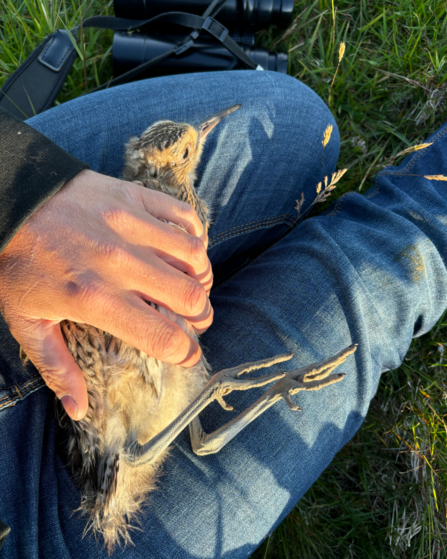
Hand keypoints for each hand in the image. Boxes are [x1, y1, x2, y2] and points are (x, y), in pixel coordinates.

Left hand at [0, 170, 212, 420]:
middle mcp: (121, 263)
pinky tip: (187, 247)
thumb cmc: (15, 263)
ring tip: (193, 284)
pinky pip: (183, 215)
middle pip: (191, 296)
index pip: (163, 336)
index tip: (187, 355)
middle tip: (195, 320)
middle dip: (201, 316)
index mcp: (95, 299)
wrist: (5, 199)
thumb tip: (79, 410)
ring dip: (201, 276)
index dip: (186, 353)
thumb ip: (57, 367)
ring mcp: (130, 225)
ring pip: (194, 255)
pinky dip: (194, 235)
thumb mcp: (26, 322)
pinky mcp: (133, 196)